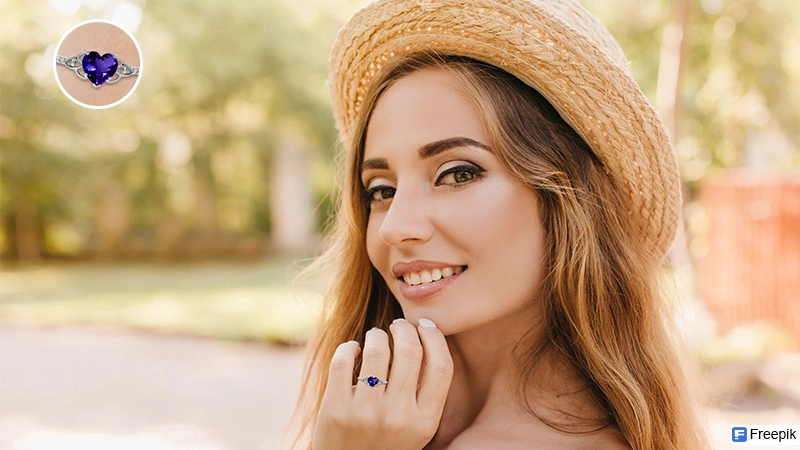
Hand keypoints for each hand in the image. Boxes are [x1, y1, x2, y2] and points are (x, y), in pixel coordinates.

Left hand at [312, 318, 453, 449]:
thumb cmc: (386, 443)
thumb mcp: (416, 429)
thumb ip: (425, 394)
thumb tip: (426, 339)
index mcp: (425, 423)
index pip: (441, 367)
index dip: (436, 338)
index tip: (426, 326)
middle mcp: (398, 417)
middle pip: (410, 351)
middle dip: (405, 329)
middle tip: (399, 326)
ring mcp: (366, 414)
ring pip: (377, 349)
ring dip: (377, 334)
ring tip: (376, 336)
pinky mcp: (336, 410)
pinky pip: (343, 361)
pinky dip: (349, 347)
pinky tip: (353, 349)